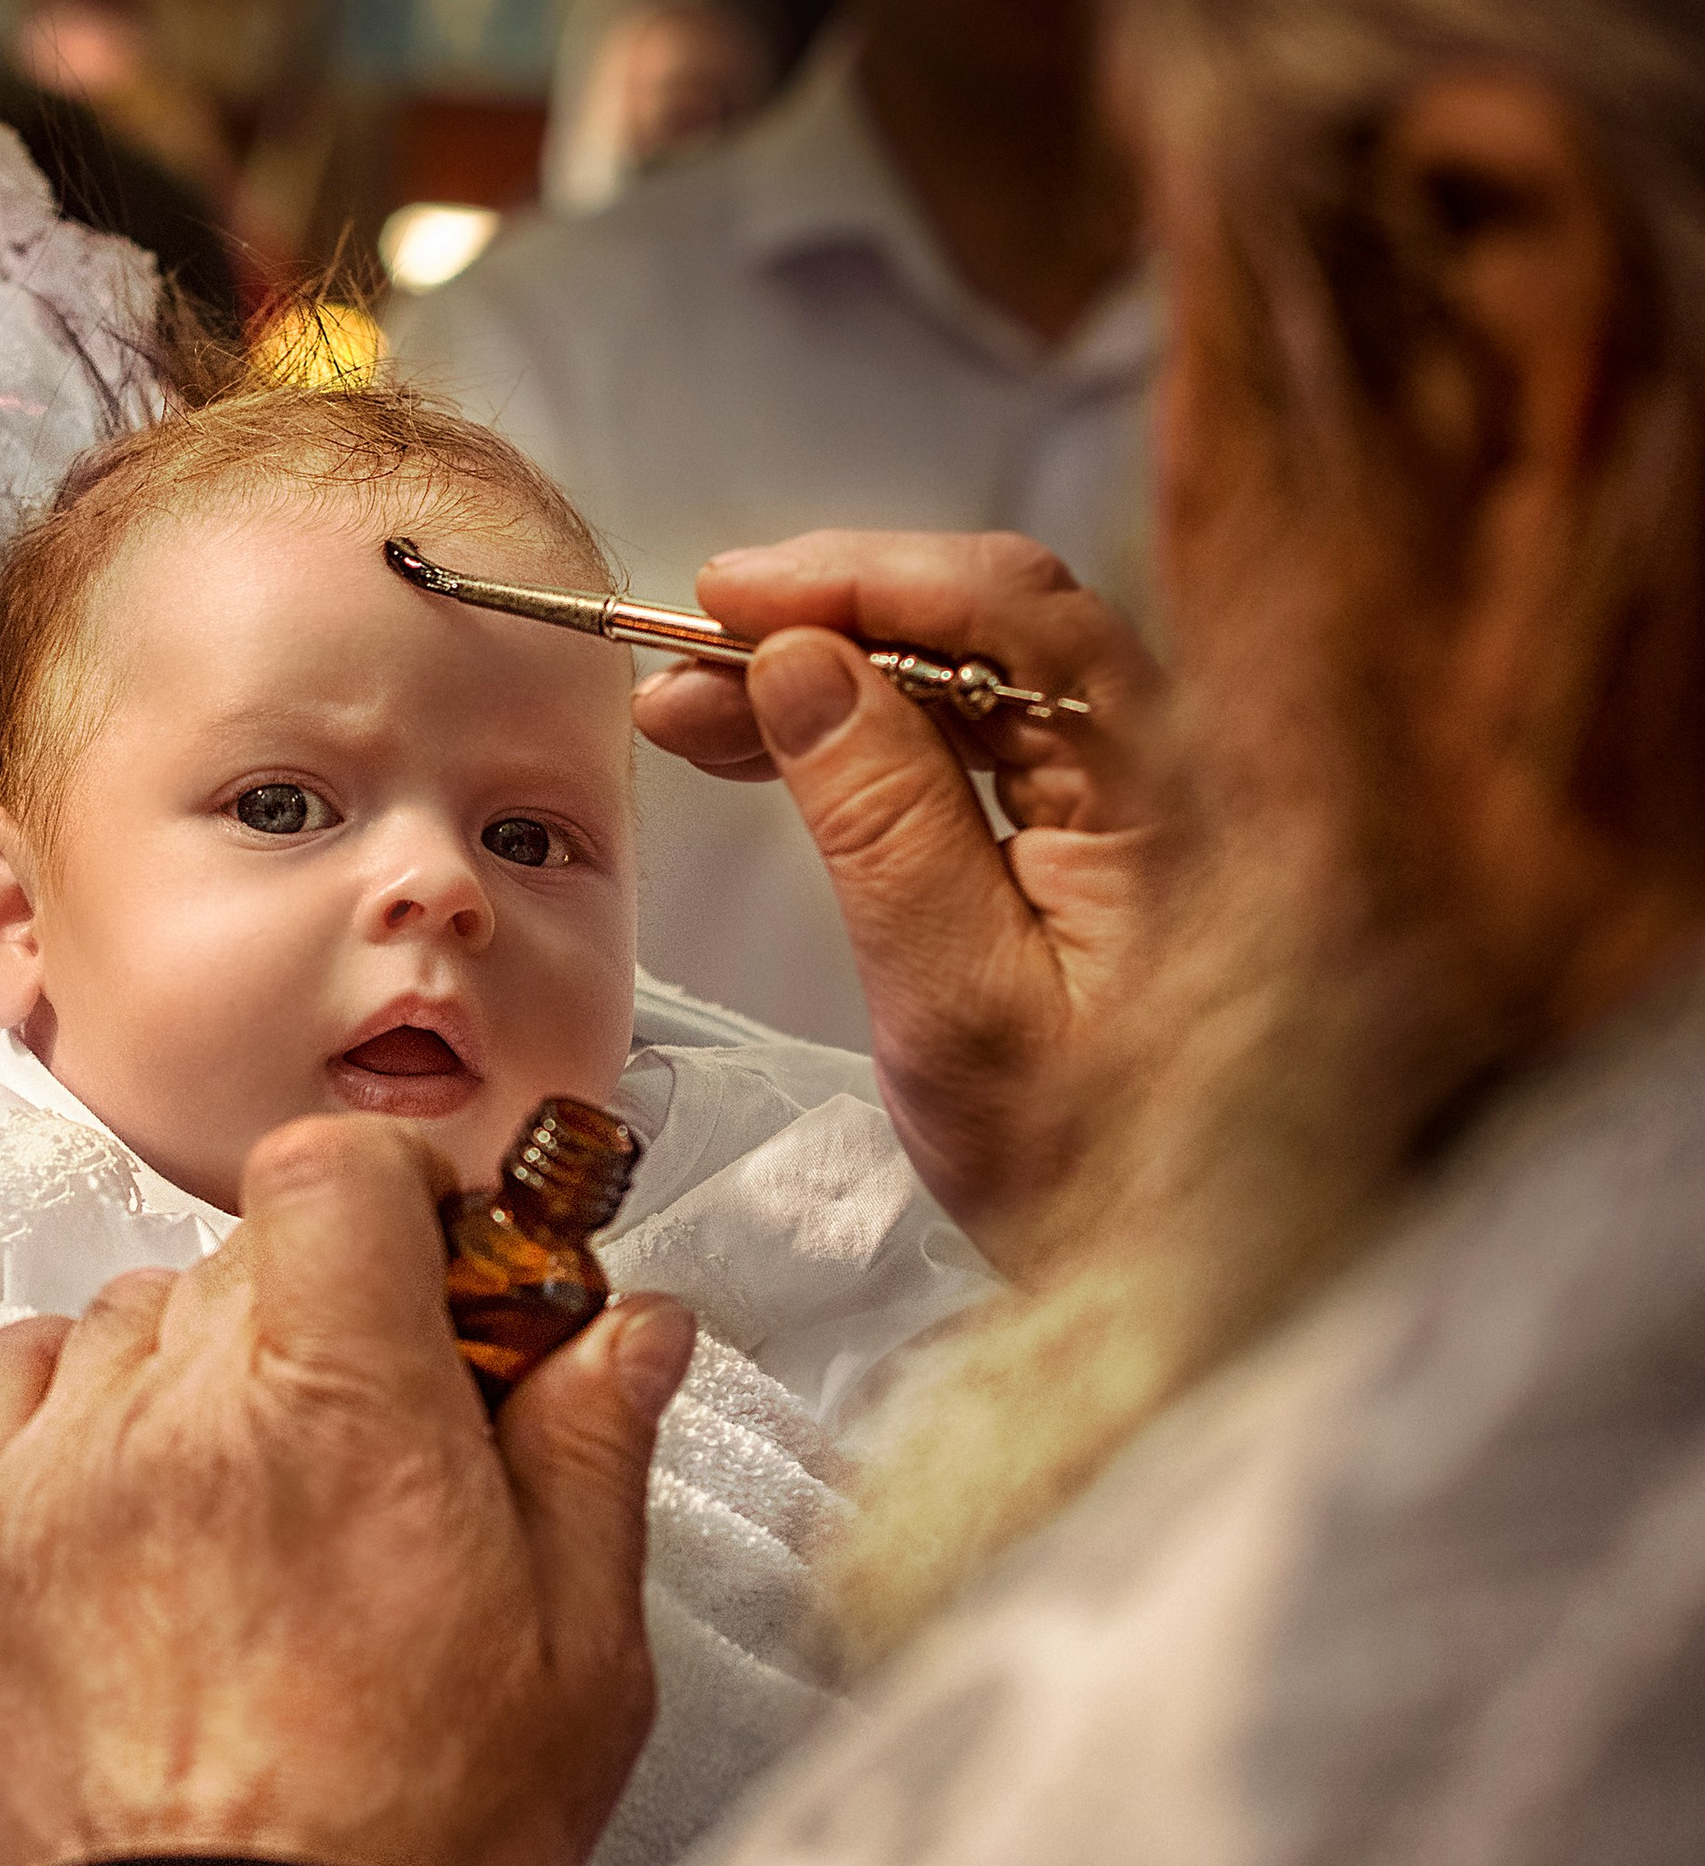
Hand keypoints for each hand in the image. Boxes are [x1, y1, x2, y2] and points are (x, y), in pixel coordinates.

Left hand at [0, 1118, 697, 1865]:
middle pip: (257, 1245)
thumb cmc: (412, 1844)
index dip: (408, 1193)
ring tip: (280, 1484)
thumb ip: (592, 1456)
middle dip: (345, 1301)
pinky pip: (10, 1378)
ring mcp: (66, 1468)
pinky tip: (141, 1467)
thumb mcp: (581, 1656)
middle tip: (408, 1422)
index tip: (458, 1274)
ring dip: (219, 1354)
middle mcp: (184, 1404)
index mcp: (345, 1403)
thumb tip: (630, 1328)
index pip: (335, 1166)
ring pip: (144, 1310)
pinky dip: (77, 1389)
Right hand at [633, 530, 1166, 1268]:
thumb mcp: (958, 1005)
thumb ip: (883, 821)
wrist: (1175, 1286)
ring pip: (972, 681)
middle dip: (831, 618)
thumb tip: (803, 662)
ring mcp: (1141, 806)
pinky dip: (866, 733)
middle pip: (996, 628)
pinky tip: (769, 742)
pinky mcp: (1099, 845)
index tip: (732, 599)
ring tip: (691, 704)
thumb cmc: (1090, 1179)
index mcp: (1173, 797)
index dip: (865, 580)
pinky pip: (976, 745)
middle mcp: (1175, 775)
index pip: (1019, 616)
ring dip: (831, 674)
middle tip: (689, 644)